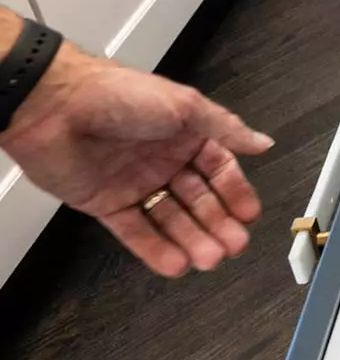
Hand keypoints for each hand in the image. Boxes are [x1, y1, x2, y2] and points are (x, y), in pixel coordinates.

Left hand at [0, 45, 272, 276]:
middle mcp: (163, 159)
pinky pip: (135, 231)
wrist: (54, 107)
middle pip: (198, 200)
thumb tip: (263, 142)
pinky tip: (175, 264)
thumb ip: (226, 128)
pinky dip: (155, 249)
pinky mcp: (106, 203)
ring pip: (170, 219)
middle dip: (217, 224)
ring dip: (191, 241)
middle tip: (233, 245)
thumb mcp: (185, 106)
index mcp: (185, 134)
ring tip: (208, 260)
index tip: (248, 215)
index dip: (235, 193)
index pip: (220, 170)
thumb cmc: (119, 95)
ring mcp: (135, 183)